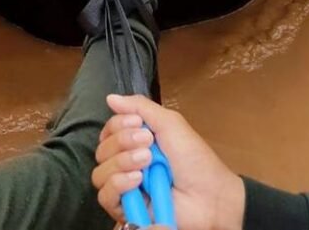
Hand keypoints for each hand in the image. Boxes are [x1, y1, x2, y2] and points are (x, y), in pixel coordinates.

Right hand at [92, 93, 245, 229]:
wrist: (209, 194)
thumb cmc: (194, 158)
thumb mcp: (170, 124)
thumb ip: (140, 107)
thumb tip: (110, 98)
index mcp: (135, 142)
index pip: (108, 131)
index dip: (118, 126)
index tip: (138, 124)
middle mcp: (126, 163)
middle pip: (101, 151)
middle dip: (123, 143)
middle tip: (149, 144)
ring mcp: (125, 187)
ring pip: (99, 173)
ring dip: (122, 163)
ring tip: (147, 162)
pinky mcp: (126, 210)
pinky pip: (105, 197)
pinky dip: (118, 184)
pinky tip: (137, 180)